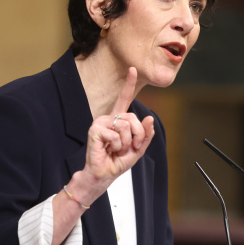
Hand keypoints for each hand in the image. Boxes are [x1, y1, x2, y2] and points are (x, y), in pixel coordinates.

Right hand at [83, 67, 155, 191]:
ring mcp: (100, 122)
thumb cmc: (117, 162)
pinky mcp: (95, 130)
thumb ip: (145, 134)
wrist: (103, 175)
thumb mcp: (138, 149)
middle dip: (137, 136)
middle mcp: (109, 118)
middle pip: (133, 118)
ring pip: (126, 126)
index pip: (124, 99)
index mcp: (118, 120)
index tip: (133, 69)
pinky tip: (108, 150)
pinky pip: (116, 135)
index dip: (129, 84)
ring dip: (126, 143)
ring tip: (116, 149)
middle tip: (128, 147)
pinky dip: (117, 146)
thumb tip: (149, 118)